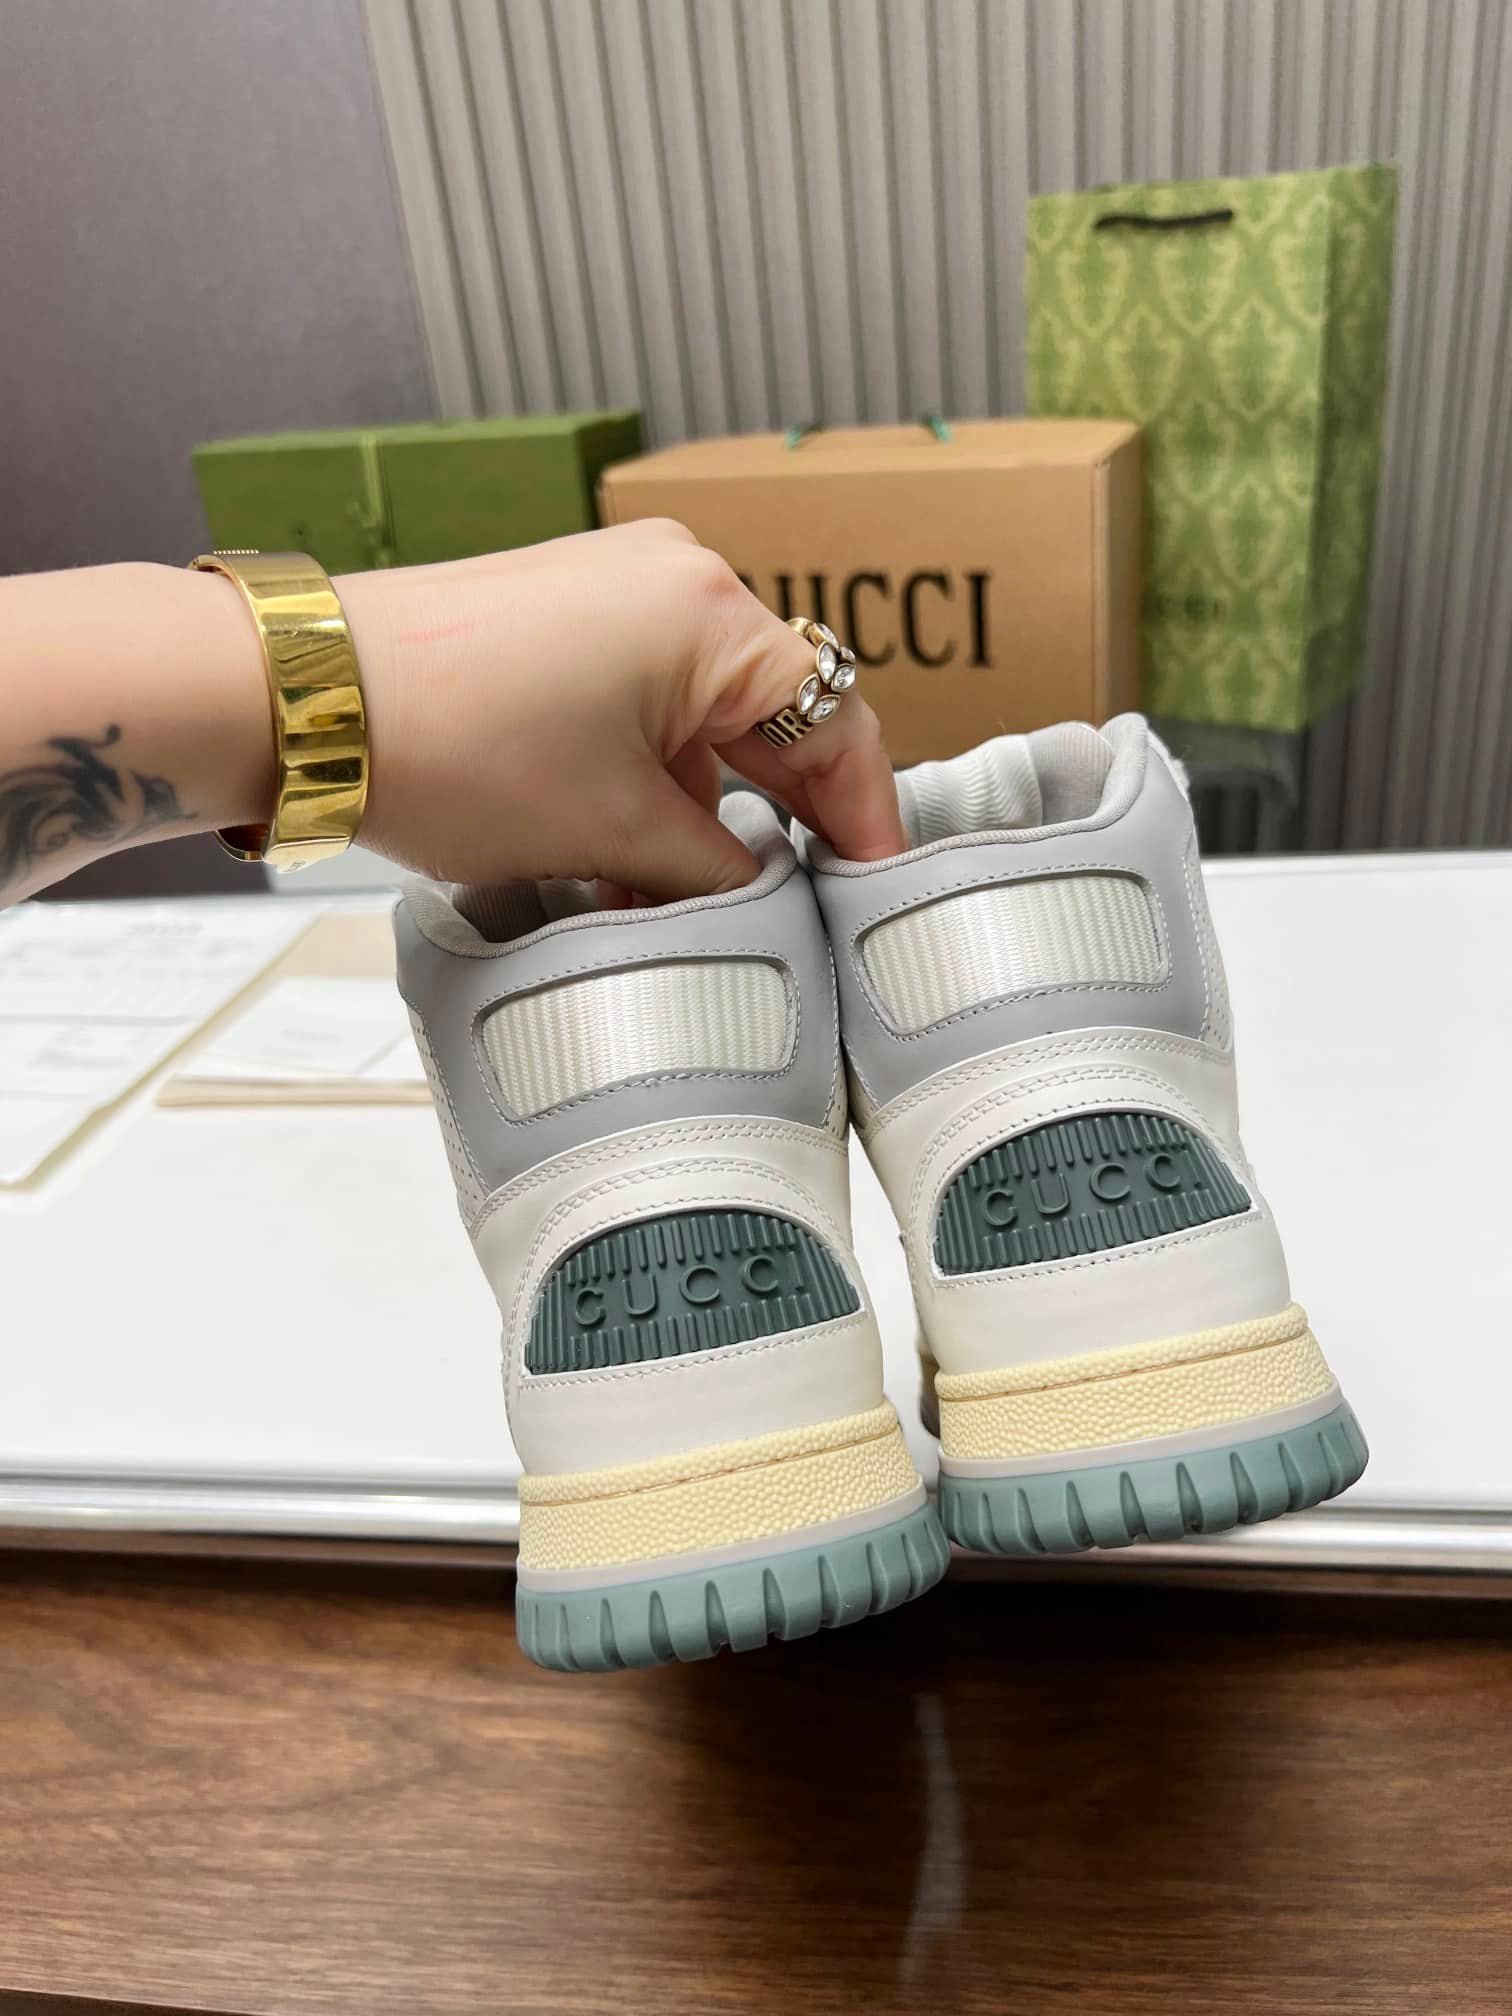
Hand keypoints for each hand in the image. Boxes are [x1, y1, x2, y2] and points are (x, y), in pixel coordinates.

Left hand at [339, 520, 906, 898]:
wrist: (306, 700)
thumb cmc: (460, 747)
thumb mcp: (612, 832)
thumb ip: (714, 871)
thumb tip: (756, 893)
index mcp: (713, 616)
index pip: (834, 723)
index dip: (866, 817)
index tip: (878, 887)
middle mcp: (676, 579)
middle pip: (770, 716)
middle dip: (778, 820)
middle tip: (802, 907)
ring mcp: (613, 589)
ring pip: (698, 719)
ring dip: (696, 813)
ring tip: (673, 907)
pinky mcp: (560, 613)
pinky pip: (640, 703)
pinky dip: (643, 779)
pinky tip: (621, 858)